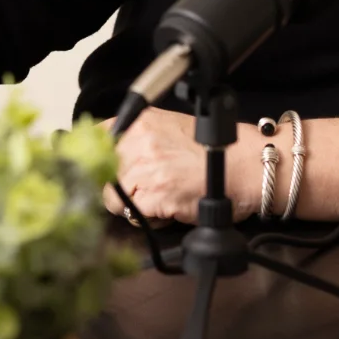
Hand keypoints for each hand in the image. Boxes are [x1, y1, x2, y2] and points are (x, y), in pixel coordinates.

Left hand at [100, 108, 257, 222]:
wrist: (243, 168)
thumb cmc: (212, 152)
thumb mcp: (169, 127)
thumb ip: (138, 137)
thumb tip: (107, 151)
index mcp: (140, 122)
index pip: (95, 139)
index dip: (97, 159)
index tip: (101, 169)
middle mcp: (139, 142)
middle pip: (102, 174)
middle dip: (119, 186)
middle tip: (144, 188)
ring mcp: (146, 169)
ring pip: (115, 199)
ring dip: (134, 204)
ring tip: (161, 196)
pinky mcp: (155, 195)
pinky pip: (135, 214)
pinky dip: (150, 217)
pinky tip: (170, 206)